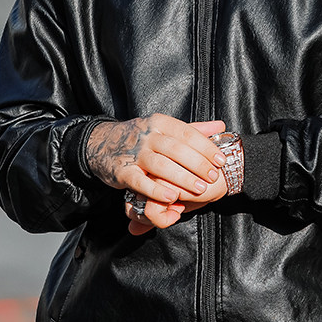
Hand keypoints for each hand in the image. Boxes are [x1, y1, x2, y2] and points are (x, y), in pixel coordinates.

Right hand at [86, 115, 226, 227]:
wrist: (100, 144)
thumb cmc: (140, 138)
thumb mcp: (164, 129)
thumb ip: (192, 129)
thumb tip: (221, 126)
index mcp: (160, 123)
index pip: (187, 133)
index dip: (206, 147)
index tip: (221, 160)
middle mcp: (147, 135)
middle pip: (177, 150)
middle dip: (198, 164)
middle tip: (213, 177)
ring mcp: (134, 153)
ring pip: (161, 166)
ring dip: (183, 178)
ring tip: (200, 189)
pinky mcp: (122, 171)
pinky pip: (141, 182)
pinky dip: (157, 190)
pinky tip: (173, 198)